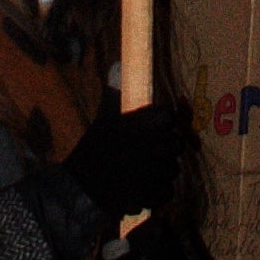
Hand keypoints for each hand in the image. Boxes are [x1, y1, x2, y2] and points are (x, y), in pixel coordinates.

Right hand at [61, 100, 195, 229]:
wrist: (82, 188)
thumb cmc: (93, 150)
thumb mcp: (104, 119)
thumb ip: (115, 95)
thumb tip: (116, 66)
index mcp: (147, 122)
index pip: (170, 117)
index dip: (163, 124)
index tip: (152, 131)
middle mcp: (157, 144)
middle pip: (177, 144)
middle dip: (165, 149)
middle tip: (145, 154)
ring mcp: (158, 171)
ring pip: (173, 169)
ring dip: (161, 172)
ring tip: (140, 172)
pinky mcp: (156, 194)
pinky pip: (168, 190)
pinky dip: (158, 192)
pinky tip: (141, 189)